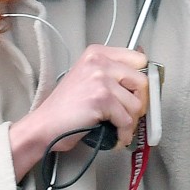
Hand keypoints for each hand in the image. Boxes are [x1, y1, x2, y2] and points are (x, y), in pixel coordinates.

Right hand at [8, 45, 148, 179]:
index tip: (138, 93)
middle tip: (129, 114)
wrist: (46, 125)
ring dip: (130, 122)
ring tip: (118, 127)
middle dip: (140, 103)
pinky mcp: (101, 99)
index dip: (141, 79)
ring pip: (137, 104)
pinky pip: (126, 120)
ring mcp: (100, 79)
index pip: (138, 59)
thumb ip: (112, 73)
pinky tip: (116, 135)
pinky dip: (123, 133)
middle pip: (142, 81)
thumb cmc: (66, 107)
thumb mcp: (88, 78)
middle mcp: (99, 62)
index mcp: (97, 53)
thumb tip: (143, 77)